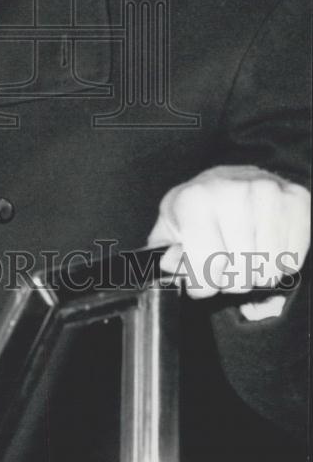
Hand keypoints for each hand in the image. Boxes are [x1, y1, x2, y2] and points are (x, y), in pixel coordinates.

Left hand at [148, 165, 309, 319]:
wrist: (233, 177)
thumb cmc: (200, 206)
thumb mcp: (171, 226)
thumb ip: (164, 255)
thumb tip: (170, 271)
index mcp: (194, 200)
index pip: (206, 267)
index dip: (203, 284)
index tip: (202, 279)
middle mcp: (232, 192)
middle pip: (240, 275)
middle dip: (230, 281)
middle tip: (225, 263)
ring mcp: (268, 194)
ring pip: (267, 272)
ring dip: (256, 275)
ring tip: (245, 254)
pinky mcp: (296, 201)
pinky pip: (292, 260)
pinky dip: (280, 264)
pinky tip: (266, 245)